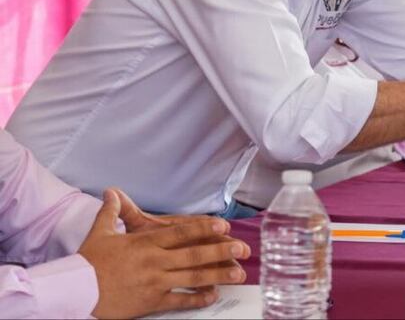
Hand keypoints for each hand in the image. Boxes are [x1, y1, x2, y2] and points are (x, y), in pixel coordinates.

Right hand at [80, 189, 250, 318]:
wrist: (73, 290)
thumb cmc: (87, 262)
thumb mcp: (100, 232)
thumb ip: (113, 211)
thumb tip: (111, 192)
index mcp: (145, 242)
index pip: (181, 232)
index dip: (205, 227)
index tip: (224, 225)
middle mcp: (154, 260)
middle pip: (194, 253)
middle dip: (221, 250)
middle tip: (242, 249)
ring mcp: (154, 282)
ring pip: (192, 277)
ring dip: (217, 274)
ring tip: (238, 273)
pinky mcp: (150, 301)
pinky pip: (179, 300)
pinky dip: (197, 298)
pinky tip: (213, 295)